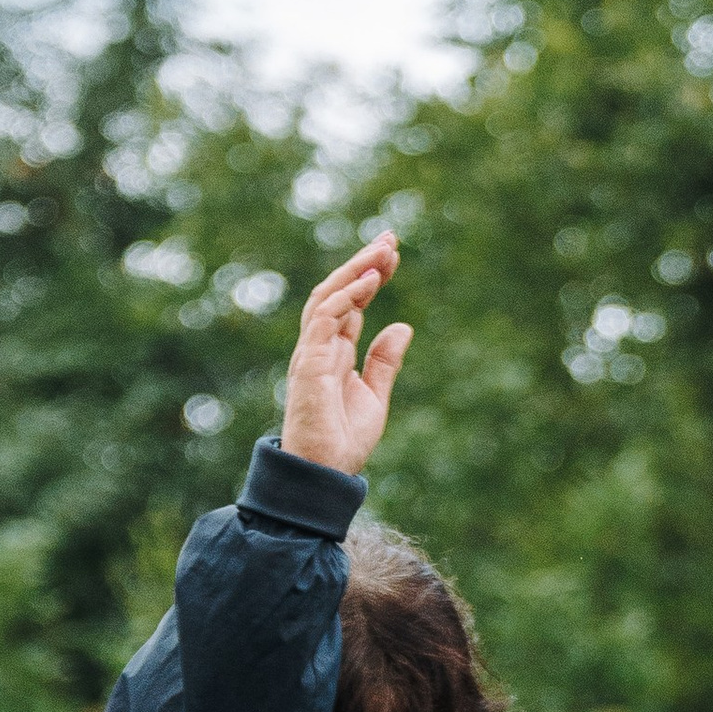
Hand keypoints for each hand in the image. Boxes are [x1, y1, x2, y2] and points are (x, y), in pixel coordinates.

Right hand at [280, 235, 411, 473]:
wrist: (325, 473)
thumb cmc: (344, 442)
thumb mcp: (375, 397)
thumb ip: (384, 362)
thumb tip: (402, 328)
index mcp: (335, 352)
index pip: (352, 302)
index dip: (370, 275)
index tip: (393, 254)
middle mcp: (320, 346)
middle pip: (339, 291)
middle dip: (363, 262)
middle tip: (391, 237)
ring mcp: (312, 352)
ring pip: (330, 296)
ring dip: (356, 270)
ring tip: (384, 250)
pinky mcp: (310, 362)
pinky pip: (325, 318)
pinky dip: (348, 296)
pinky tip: (372, 280)